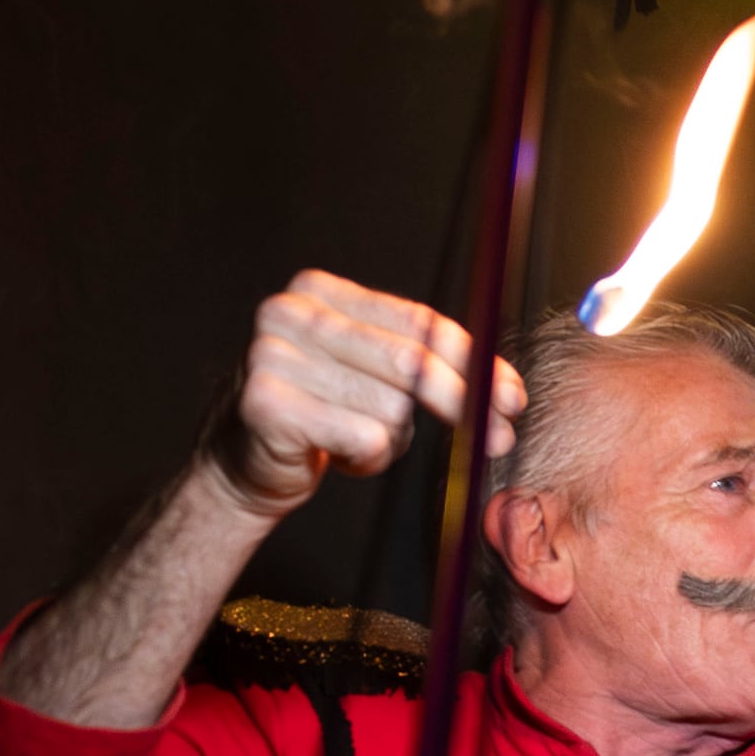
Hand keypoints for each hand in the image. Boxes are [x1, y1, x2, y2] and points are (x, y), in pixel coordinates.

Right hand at [211, 272, 516, 521]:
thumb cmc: (320, 417)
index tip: (512, 397)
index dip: (475, 361)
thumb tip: (505, 388)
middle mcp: (290, 313)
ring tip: (360, 441)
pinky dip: (367, 459)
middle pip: (410, 361)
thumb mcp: (373, 376)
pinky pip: (362, 437)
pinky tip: (339, 455)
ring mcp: (271, 356)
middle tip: (497, 437)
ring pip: (390, 408)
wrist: (242, 463)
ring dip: (394, 440)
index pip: (419, 322)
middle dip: (464, 404)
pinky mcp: (265, 404)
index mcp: (320, 292)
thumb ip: (427, 364)